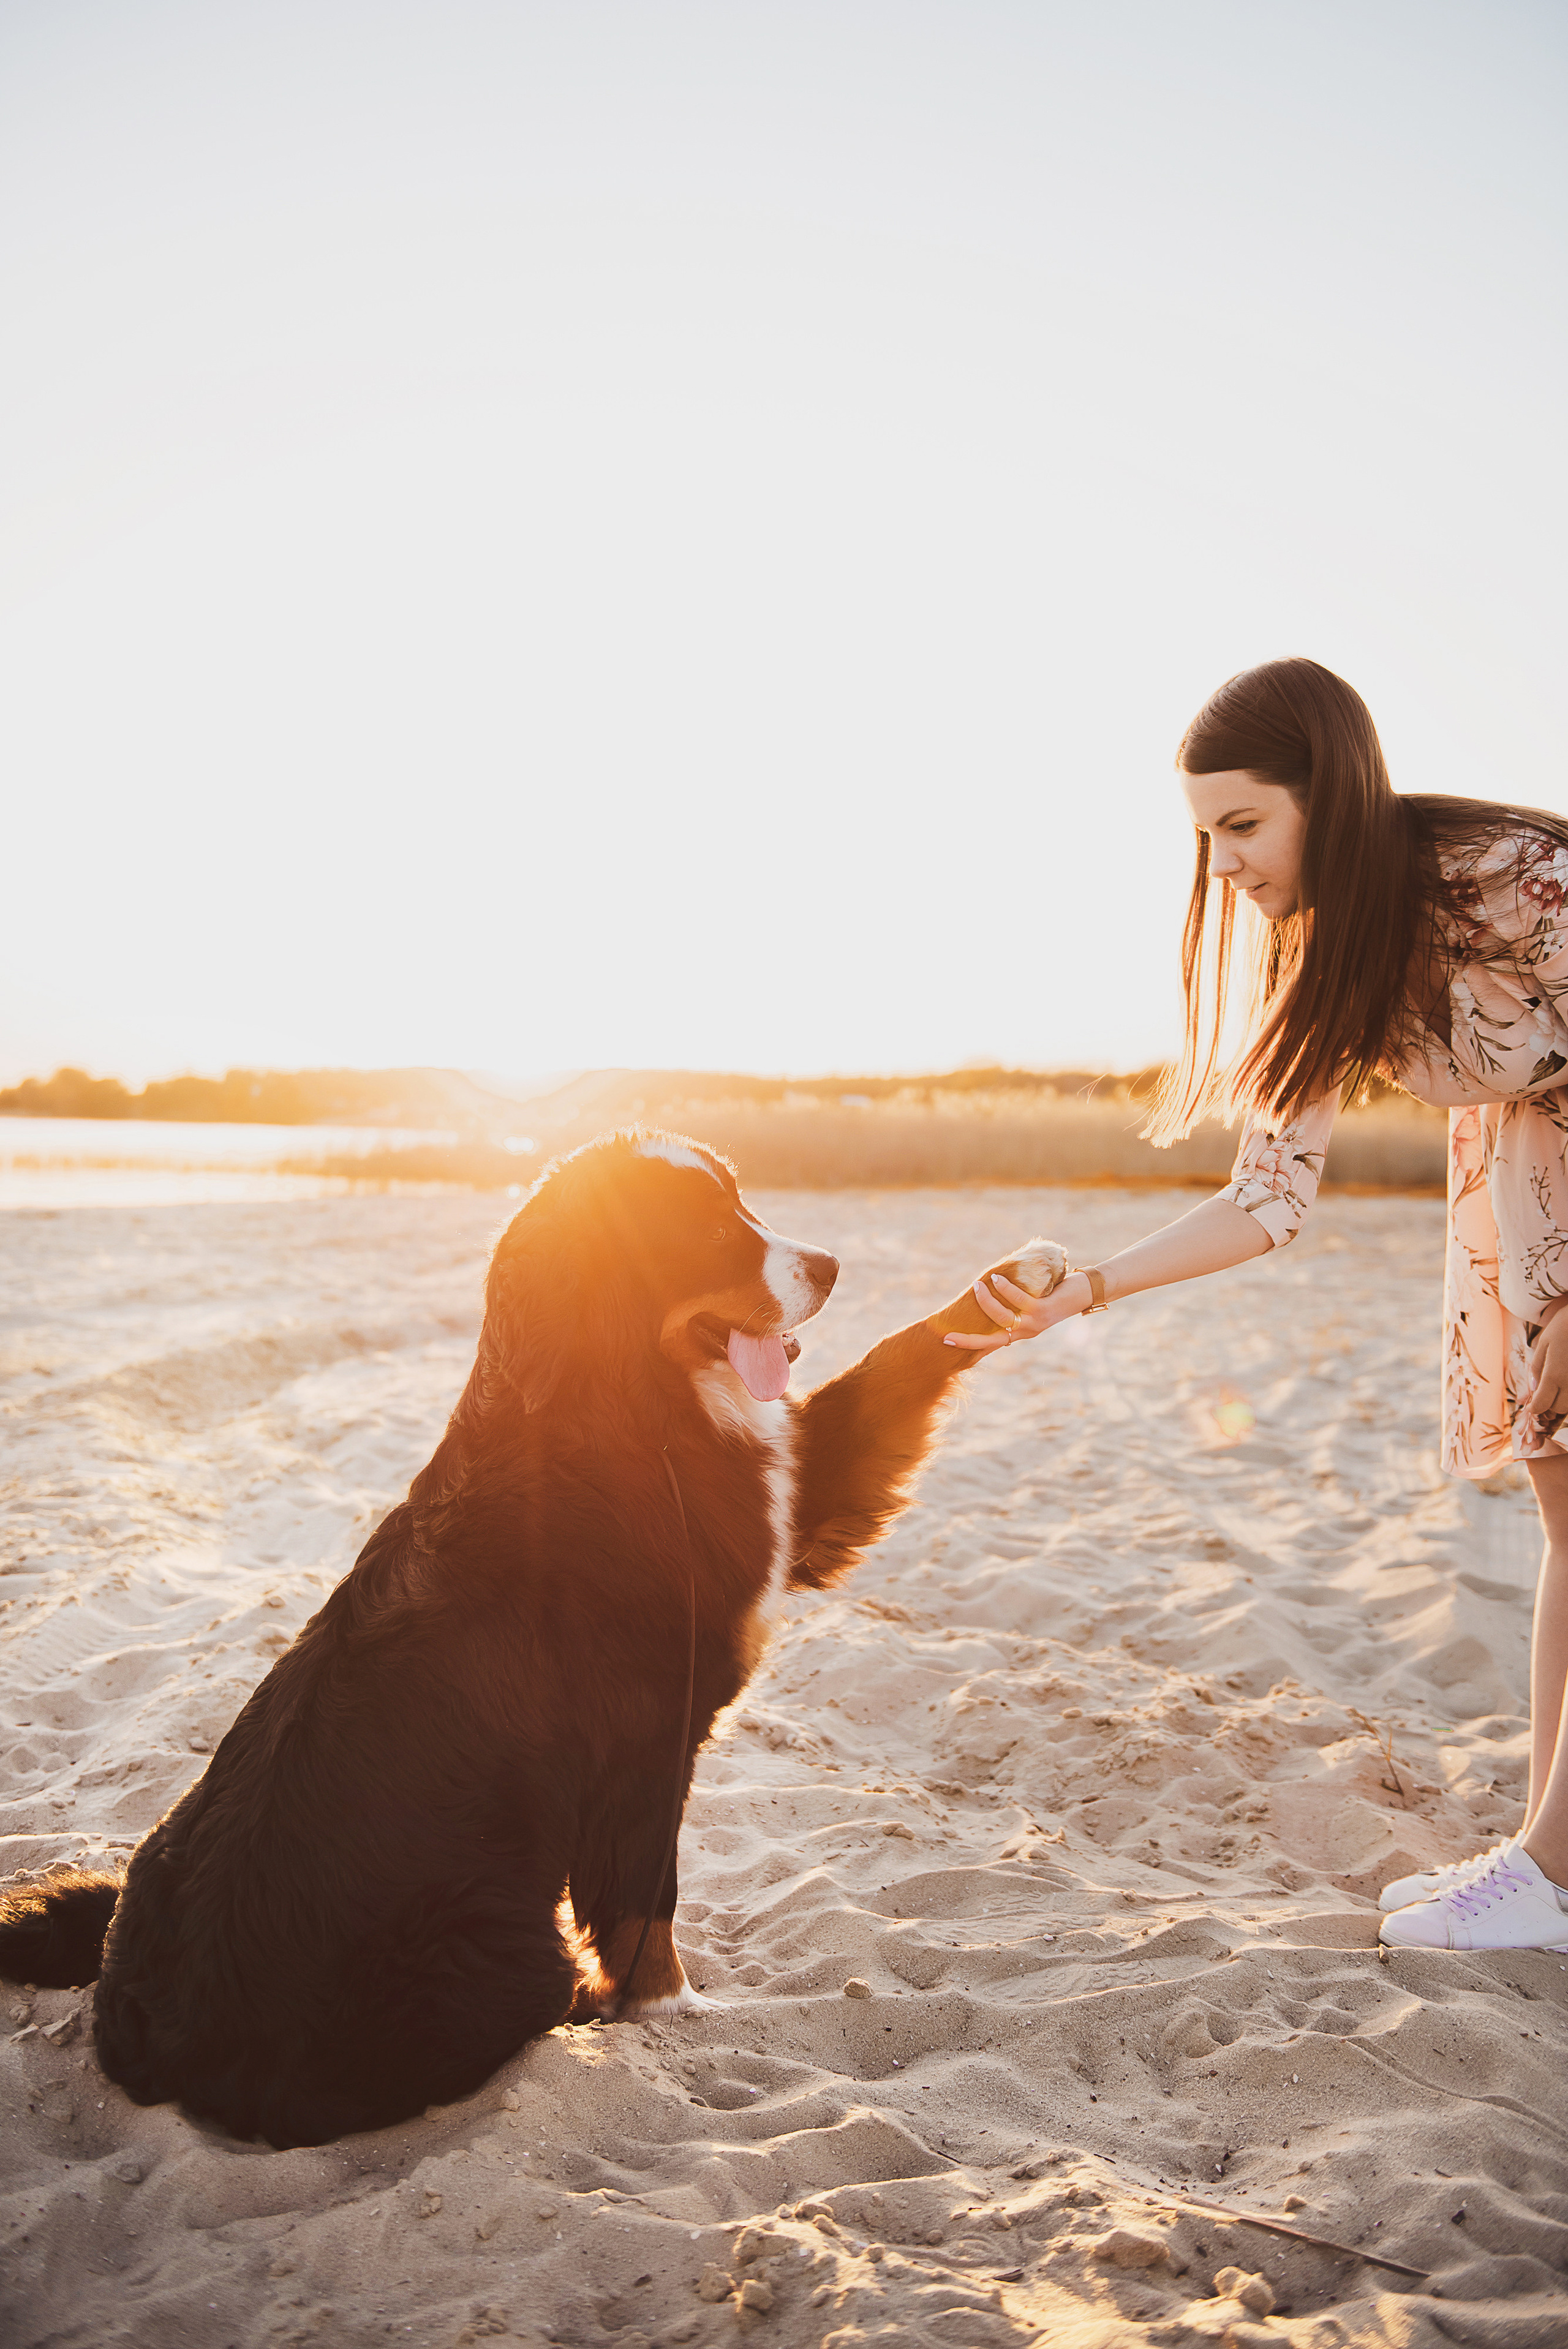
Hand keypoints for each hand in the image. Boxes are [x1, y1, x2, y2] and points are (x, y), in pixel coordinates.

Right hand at [942, 1245, 1085, 1353]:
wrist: (1087, 1292)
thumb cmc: (1058, 1293)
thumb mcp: (1033, 1301)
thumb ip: (1016, 1301)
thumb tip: (993, 1284)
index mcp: (1022, 1332)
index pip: (992, 1344)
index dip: (971, 1346)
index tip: (949, 1345)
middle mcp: (1026, 1332)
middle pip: (991, 1342)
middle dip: (968, 1341)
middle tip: (946, 1336)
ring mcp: (1034, 1323)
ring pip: (1001, 1319)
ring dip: (986, 1302)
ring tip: (977, 1285)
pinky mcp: (1042, 1311)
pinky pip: (1017, 1301)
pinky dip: (1004, 1290)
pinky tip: (996, 1278)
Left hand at [1522, 1296, 1567, 1452]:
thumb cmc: (1564, 1325)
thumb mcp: (1544, 1343)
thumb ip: (1536, 1368)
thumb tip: (1533, 1388)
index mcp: (1554, 1374)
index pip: (1542, 1405)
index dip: (1534, 1408)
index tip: (1530, 1406)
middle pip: (1559, 1408)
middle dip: (1549, 1405)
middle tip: (1544, 1394)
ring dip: (1563, 1400)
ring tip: (1557, 1386)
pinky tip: (1566, 1379)